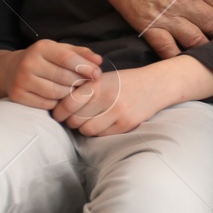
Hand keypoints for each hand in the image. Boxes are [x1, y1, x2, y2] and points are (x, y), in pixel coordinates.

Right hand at [1, 40, 101, 109]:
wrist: (11, 70)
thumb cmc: (45, 59)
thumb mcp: (61, 50)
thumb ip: (81, 54)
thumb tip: (98, 60)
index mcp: (41, 47)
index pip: (67, 58)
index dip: (85, 67)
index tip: (97, 73)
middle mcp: (28, 62)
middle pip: (64, 77)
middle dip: (80, 82)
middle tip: (86, 84)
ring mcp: (20, 80)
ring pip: (56, 92)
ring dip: (69, 93)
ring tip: (73, 89)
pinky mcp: (17, 95)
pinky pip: (47, 103)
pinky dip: (57, 102)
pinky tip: (58, 96)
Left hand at [51, 66, 168, 135]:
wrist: (156, 84)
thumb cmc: (123, 82)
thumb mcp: (103, 78)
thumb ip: (82, 89)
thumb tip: (57, 107)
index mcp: (98, 83)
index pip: (68, 103)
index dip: (59, 112)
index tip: (59, 113)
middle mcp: (108, 97)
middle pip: (74, 119)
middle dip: (72, 120)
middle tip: (76, 117)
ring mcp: (118, 112)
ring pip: (86, 130)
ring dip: (85, 128)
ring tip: (90, 120)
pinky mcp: (126, 124)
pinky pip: (102, 135)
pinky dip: (99, 132)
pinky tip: (104, 123)